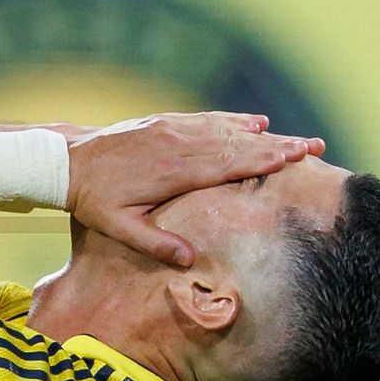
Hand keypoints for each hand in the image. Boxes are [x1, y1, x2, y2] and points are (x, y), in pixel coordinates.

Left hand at [64, 111, 320, 268]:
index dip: (263, 161)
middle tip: (314, 146)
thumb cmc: (93, 199)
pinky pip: (207, 120)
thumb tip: (189, 260)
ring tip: (295, 138)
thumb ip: (155, 242)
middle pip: (238, 145)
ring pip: (227, 130)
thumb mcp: (118, 228)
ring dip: (264, 134)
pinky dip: (234, 121)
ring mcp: (172, 129)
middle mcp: (178, 144)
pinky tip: (255, 123)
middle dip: (278, 146)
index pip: (228, 165)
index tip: (294, 159)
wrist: (65, 160)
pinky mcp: (165, 122)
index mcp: (173, 170)